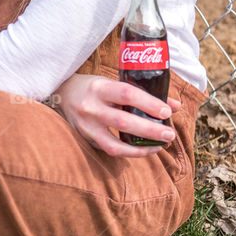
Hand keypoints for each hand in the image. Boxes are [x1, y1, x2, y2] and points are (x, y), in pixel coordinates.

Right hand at [53, 73, 179, 157]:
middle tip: (170, 134)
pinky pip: (110, 150)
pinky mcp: (86, 139)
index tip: (166, 111)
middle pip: (123, 122)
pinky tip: (144, 150)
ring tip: (160, 146)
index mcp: (99, 87)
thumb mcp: (114, 83)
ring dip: (140, 148)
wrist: (61, 94)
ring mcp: (86, 126)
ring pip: (115, 143)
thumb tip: (174, 106)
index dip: (148, 104)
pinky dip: (129, 152)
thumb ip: (142, 93)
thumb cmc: (93, 87)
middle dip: (150, 130)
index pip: (127, 94)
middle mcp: (90, 107)